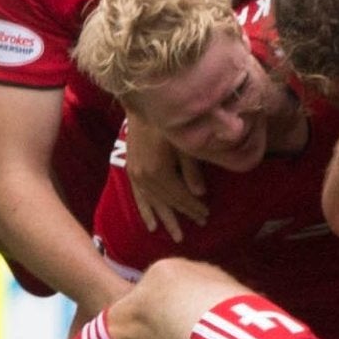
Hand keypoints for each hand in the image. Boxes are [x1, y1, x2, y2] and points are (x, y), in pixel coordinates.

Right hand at [122, 115, 208, 239]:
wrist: (142, 104)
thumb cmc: (167, 121)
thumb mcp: (183, 143)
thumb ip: (191, 169)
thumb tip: (201, 193)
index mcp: (158, 171)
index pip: (180, 196)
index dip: (194, 207)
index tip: (207, 215)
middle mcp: (144, 177)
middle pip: (168, 201)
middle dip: (184, 213)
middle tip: (200, 225)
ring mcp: (135, 175)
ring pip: (153, 203)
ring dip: (166, 218)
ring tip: (176, 235)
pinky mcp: (130, 169)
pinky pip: (138, 196)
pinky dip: (146, 211)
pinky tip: (151, 225)